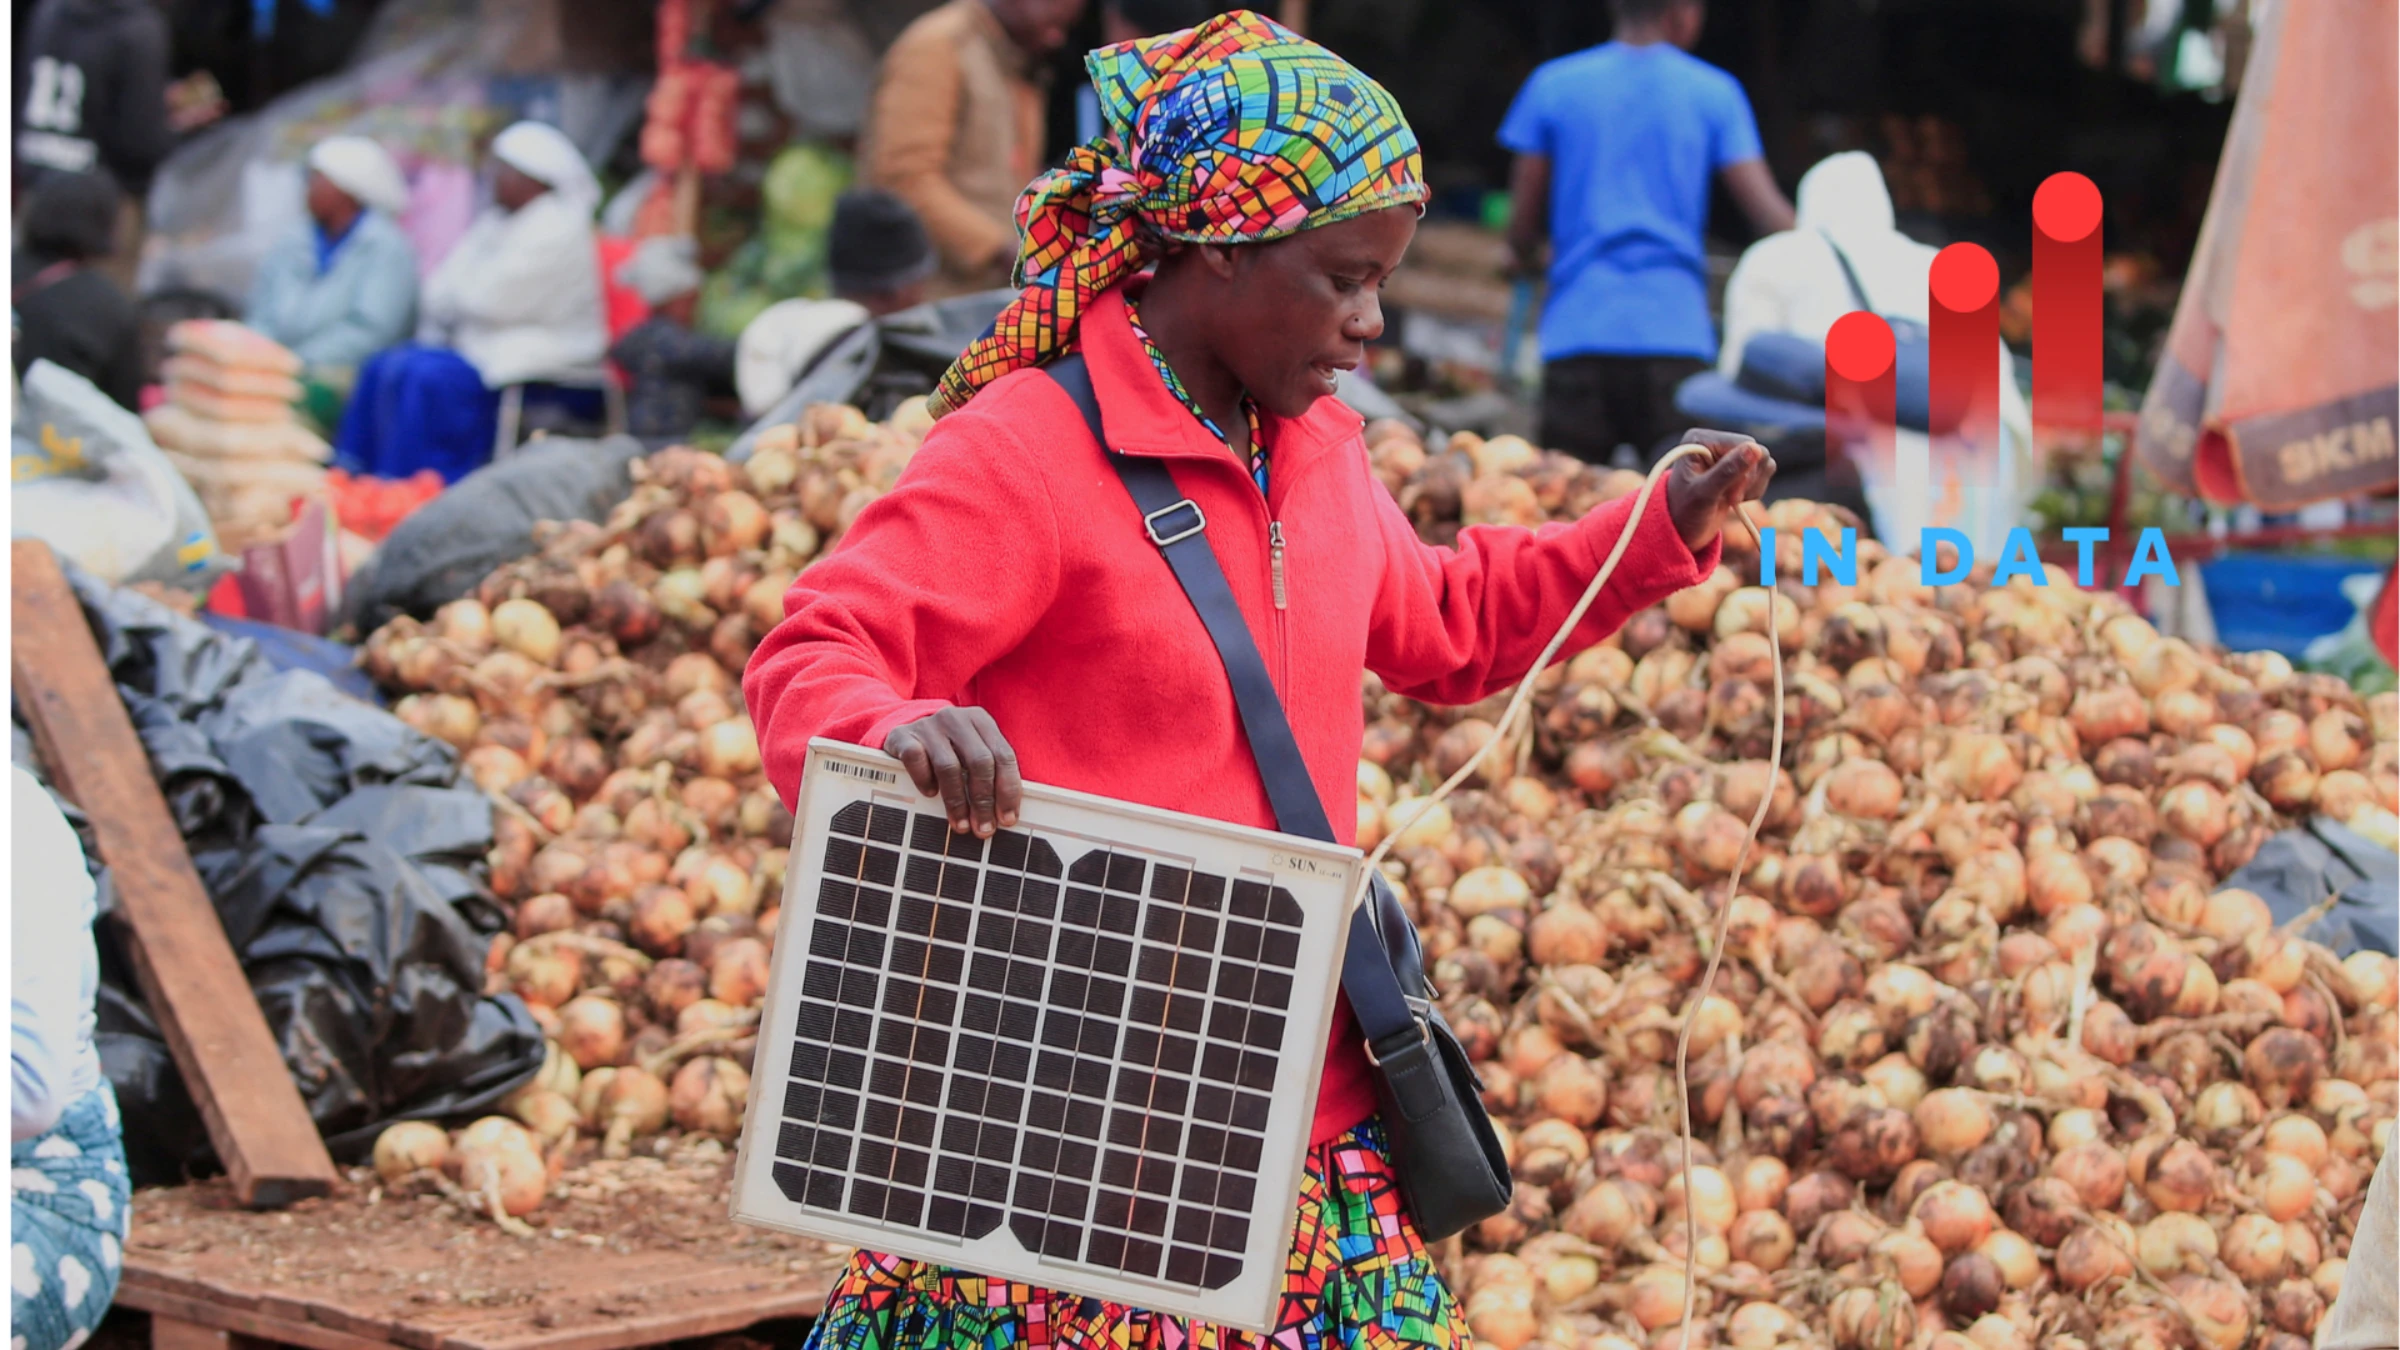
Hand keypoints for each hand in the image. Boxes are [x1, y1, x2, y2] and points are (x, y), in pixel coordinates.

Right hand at [883, 708, 1021, 836]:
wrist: (905, 730)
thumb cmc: (947, 749)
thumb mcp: (970, 752)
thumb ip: (989, 773)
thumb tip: (1004, 814)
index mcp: (980, 720)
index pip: (1003, 755)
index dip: (1008, 790)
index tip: (1008, 818)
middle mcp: (956, 719)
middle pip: (979, 762)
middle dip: (984, 800)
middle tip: (984, 828)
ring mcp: (928, 726)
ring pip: (949, 767)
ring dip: (957, 802)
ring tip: (961, 824)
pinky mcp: (903, 735)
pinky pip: (916, 761)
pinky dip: (925, 781)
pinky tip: (930, 794)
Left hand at [1663, 429, 1776, 551]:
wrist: (1682, 530)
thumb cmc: (1684, 512)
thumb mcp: (1703, 494)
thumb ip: (1728, 471)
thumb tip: (1755, 448)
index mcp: (1701, 440)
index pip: (1744, 444)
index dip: (1745, 471)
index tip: (1730, 495)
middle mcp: (1715, 442)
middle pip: (1758, 452)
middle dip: (1747, 481)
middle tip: (1730, 499)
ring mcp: (1727, 454)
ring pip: (1764, 462)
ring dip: (1752, 487)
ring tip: (1730, 499)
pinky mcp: (1738, 466)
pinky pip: (1764, 472)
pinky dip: (1754, 490)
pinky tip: (1735, 499)